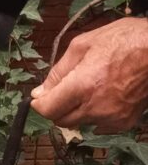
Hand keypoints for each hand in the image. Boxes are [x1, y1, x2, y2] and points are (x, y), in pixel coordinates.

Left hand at [31, 17, 147, 131]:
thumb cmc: (127, 40)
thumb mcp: (85, 44)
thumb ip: (58, 71)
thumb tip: (40, 91)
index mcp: (83, 85)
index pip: (48, 109)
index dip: (39, 104)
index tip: (39, 98)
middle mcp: (95, 106)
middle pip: (60, 120)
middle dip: (56, 108)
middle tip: (64, 91)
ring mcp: (110, 117)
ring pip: (79, 122)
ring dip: (77, 109)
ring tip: (92, 87)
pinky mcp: (123, 122)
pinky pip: (99, 124)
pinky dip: (96, 113)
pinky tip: (107, 95)